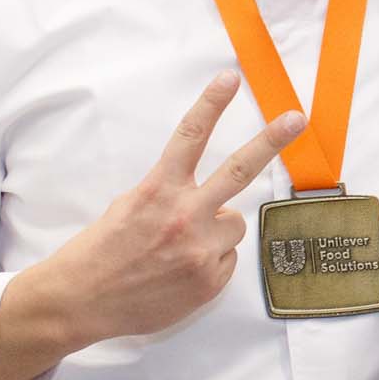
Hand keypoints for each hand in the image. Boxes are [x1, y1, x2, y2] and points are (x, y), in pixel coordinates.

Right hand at [46, 76, 304, 344]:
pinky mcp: (209, 281)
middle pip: (239, 170)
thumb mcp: (129, 206)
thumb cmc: (101, 251)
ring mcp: (200, 251)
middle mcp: (184, 216)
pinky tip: (180, 272)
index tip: (230, 78)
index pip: (189, 137)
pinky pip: (227, 259)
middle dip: (271, 141)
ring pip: (234, 224)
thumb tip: (203, 198)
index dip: (211, 104)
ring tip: (181, 248)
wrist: (81, 301)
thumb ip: (169, 194)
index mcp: (159, 190)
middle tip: (297, 118)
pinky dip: (210, 262)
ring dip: (217, 230)